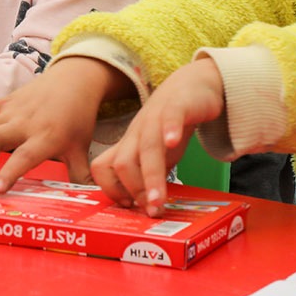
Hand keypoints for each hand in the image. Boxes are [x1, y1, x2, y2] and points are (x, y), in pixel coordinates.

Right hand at [0, 56, 118, 191]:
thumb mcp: (82, 149)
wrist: (74, 81)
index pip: (24, 156)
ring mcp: (11, 110)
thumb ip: (80, 176)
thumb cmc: (77, 118)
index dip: (9, 173)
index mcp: (47, 136)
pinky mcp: (3, 102)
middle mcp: (25, 122)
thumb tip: (87, 203)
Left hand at [91, 58, 225, 215]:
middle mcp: (138, 133)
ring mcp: (156, 118)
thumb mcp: (158, 154)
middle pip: (123, 162)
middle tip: (150, 210)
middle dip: (134, 189)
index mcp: (129, 146)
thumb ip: (151, 175)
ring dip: (150, 175)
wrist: (192, 86)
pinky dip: (170, 129)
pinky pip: (170, 116)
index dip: (111, 189)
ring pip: (147, 146)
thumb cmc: (170, 125)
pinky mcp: (178, 105)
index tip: (130, 206)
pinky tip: (173, 142)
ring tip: (157, 199)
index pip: (103, 168)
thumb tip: (148, 208)